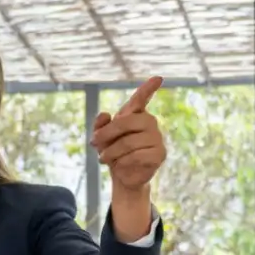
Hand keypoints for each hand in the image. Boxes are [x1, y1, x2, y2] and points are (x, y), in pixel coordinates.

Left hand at [92, 76, 167, 191]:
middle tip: (94, 142)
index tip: (158, 78)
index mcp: (136, 114)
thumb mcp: (101, 138)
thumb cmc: (113, 152)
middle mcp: (149, 122)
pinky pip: (138, 155)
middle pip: (127, 121)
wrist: (122, 175)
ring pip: (130, 142)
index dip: (148, 88)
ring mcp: (157, 137)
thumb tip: (104, 114)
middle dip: (107, 133)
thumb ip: (100, 125)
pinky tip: (119, 165)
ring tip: (104, 159)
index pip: (141, 98)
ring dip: (112, 152)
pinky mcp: (160, 154)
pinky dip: (123, 161)